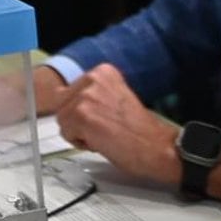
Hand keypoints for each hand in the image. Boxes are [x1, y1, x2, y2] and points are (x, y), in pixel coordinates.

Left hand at [54, 63, 181, 186]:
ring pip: (62, 119)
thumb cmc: (141, 131)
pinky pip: (66, 133)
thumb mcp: (116, 98)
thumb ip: (93, 94)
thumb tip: (68, 100)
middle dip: (76, 120)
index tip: (99, 117)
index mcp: (102, 71)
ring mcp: (86, 97)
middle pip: (62, 103)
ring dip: (79, 132)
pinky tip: (102, 142)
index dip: (81, 109)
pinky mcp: (82, 116)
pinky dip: (80, 142)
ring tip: (104, 135)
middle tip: (102, 129)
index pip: (69, 90)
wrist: (158, 148)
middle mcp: (93, 79)